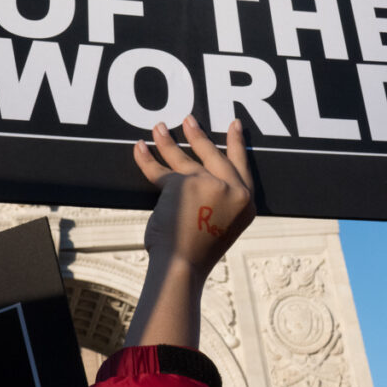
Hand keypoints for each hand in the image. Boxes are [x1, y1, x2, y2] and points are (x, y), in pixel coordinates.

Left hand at [134, 115, 255, 280]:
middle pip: (213, 154)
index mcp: (246, 203)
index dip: (237, 143)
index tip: (234, 124)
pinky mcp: (183, 184)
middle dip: (198, 135)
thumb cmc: (197, 254)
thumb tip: (196, 179)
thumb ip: (217, 201)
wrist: (183, 266)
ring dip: (168, 141)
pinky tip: (139, 147)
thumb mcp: (220, 225)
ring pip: (183, 158)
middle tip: (189, 119)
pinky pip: (159, 171)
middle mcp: (232, 190)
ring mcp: (209, 184)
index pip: (242, 165)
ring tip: (159, 128)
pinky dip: (145, 159)